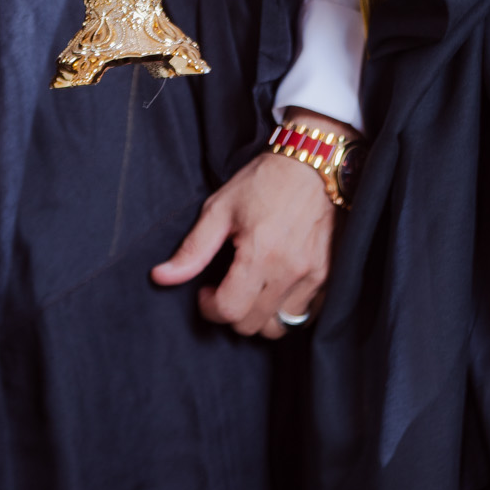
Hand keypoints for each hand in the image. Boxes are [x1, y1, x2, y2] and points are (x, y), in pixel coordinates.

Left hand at [149, 118, 347, 335]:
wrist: (314, 162)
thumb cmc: (265, 181)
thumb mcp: (221, 207)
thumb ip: (193, 249)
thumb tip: (161, 277)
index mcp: (260, 253)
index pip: (230, 311)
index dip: (209, 307)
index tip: (206, 290)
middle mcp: (290, 269)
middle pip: (253, 325)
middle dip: (232, 312)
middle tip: (227, 286)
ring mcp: (314, 274)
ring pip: (280, 326)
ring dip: (260, 315)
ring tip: (253, 289)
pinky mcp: (329, 274)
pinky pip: (305, 315)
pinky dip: (287, 309)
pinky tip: (276, 287)